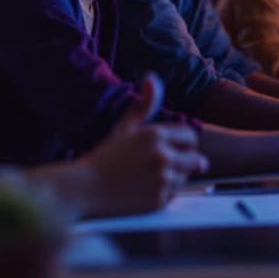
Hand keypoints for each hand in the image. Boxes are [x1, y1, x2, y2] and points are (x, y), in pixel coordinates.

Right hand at [80, 73, 207, 215]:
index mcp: (155, 135)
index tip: (170, 148)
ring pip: (185, 177)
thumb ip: (144, 105)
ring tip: (146, 177)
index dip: (182, 143)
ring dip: (173, 177)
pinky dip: (164, 194)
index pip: (191, 137)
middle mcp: (162, 156)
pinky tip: (143, 190)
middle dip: (183, 161)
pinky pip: (174, 195)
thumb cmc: (105, 157)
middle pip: (194, 158)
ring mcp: (162, 179)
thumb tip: (152, 77)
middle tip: (159, 165)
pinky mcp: (159, 200)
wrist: (84, 189)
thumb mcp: (125, 127)